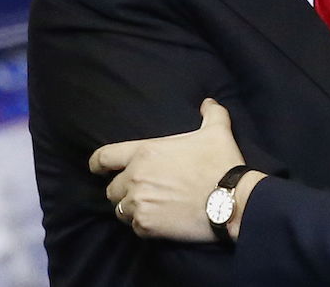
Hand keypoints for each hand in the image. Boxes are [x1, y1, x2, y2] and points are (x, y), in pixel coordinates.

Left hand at [89, 99, 250, 241]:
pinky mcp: (146, 226)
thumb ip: (211, 113)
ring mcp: (138, 204)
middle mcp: (135, 178)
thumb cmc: (221, 163)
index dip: (97, 164)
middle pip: (112, 188)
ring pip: (121, 209)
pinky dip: (144, 225)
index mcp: (145, 152)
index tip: (98, 169)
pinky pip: (134, 227)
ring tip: (152, 208)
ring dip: (132, 208)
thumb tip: (208, 102)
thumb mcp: (217, 132)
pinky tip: (161, 221)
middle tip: (143, 191)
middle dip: (124, 189)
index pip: (103, 157)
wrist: (232, 200)